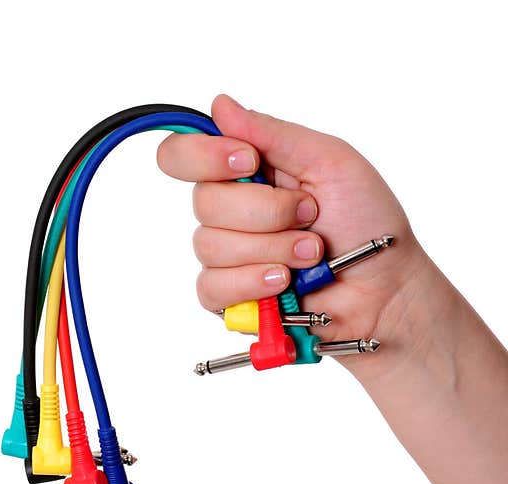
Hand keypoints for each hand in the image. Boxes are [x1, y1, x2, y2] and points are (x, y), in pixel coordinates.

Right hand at [157, 95, 435, 373]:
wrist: (385, 285)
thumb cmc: (367, 221)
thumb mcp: (330, 161)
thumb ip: (273, 133)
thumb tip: (221, 104)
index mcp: (244, 171)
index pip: (182, 154)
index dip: (204, 155)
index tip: (248, 160)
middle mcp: (228, 210)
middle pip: (203, 202)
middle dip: (266, 211)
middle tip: (309, 215)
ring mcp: (224, 255)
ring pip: (211, 245)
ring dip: (272, 249)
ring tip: (310, 254)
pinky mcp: (227, 295)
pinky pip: (212, 287)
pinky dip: (254, 282)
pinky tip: (284, 282)